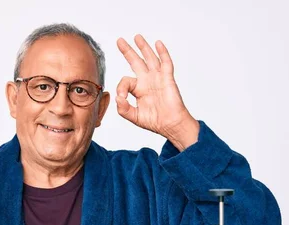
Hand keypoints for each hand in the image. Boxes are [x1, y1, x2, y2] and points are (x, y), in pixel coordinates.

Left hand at [116, 34, 198, 150]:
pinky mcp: (167, 79)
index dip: (121, 88)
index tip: (121, 98)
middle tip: (120, 40)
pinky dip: (162, 53)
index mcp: (138, 89)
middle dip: (128, 51)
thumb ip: (123, 109)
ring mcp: (157, 78)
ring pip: (150, 58)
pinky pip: (165, 63)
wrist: (170, 125)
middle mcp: (147, 81)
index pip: (125, 80)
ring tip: (137, 36)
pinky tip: (158, 43)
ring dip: (143, 47)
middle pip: (136, 62)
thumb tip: (118, 98)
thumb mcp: (134, 117)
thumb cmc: (154, 121)